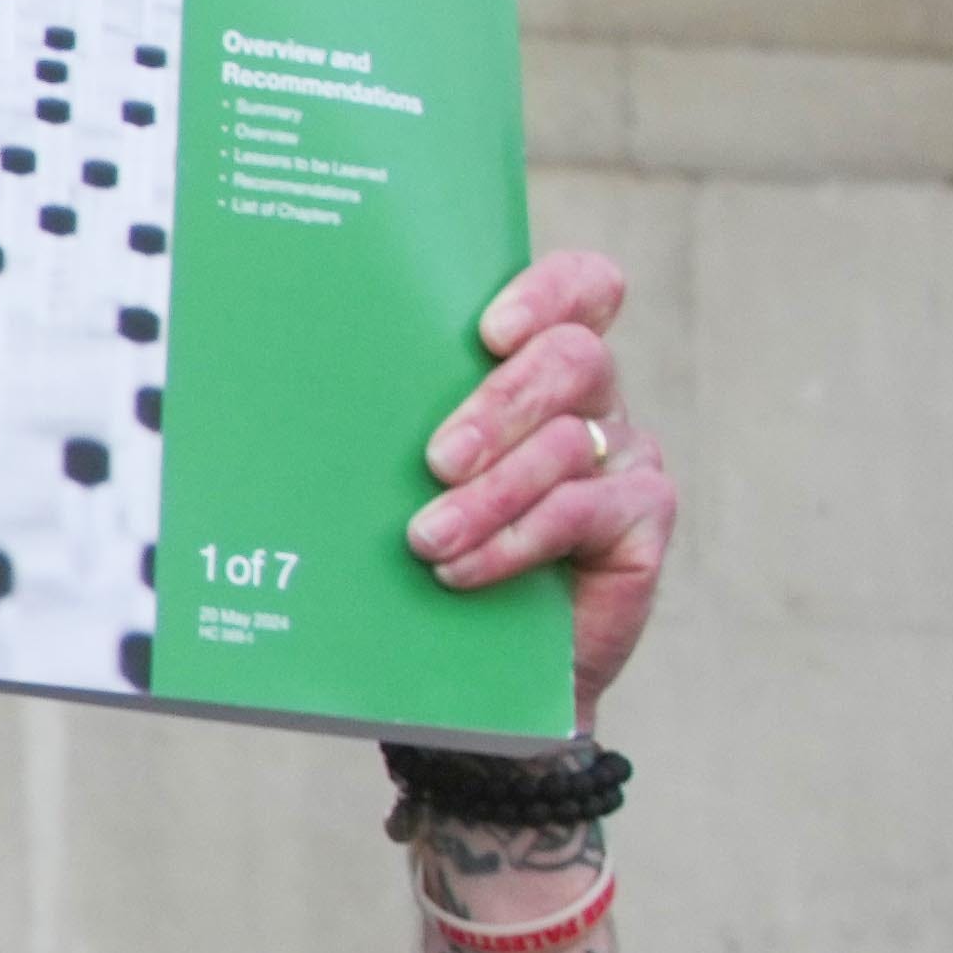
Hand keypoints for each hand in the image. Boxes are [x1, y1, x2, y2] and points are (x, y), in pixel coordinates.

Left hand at [416, 252, 676, 725]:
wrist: (478, 663)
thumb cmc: (431, 548)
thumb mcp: (407, 475)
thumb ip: (397, 422)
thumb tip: (309, 385)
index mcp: (540, 366)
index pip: (582, 289)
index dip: (549, 293)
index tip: (488, 332)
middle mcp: (593, 401)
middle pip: (572, 359)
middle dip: (500, 405)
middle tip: (436, 459)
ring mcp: (626, 457)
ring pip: (569, 443)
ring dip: (489, 494)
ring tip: (426, 538)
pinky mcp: (644, 519)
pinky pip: (582, 512)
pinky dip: (514, 541)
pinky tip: (463, 571)